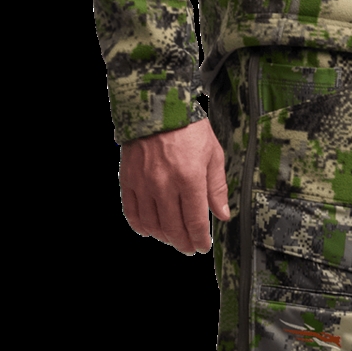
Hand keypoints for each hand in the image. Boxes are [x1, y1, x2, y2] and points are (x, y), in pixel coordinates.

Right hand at [119, 119, 231, 254]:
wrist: (156, 102)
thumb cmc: (188, 127)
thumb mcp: (213, 154)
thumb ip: (217, 187)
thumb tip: (222, 215)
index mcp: (190, 179)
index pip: (196, 222)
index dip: (200, 240)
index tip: (203, 246)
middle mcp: (165, 184)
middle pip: (174, 228)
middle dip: (183, 243)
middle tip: (188, 247)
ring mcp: (144, 183)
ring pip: (153, 224)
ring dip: (164, 236)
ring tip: (172, 238)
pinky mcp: (128, 178)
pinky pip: (131, 211)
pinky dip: (140, 225)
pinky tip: (149, 230)